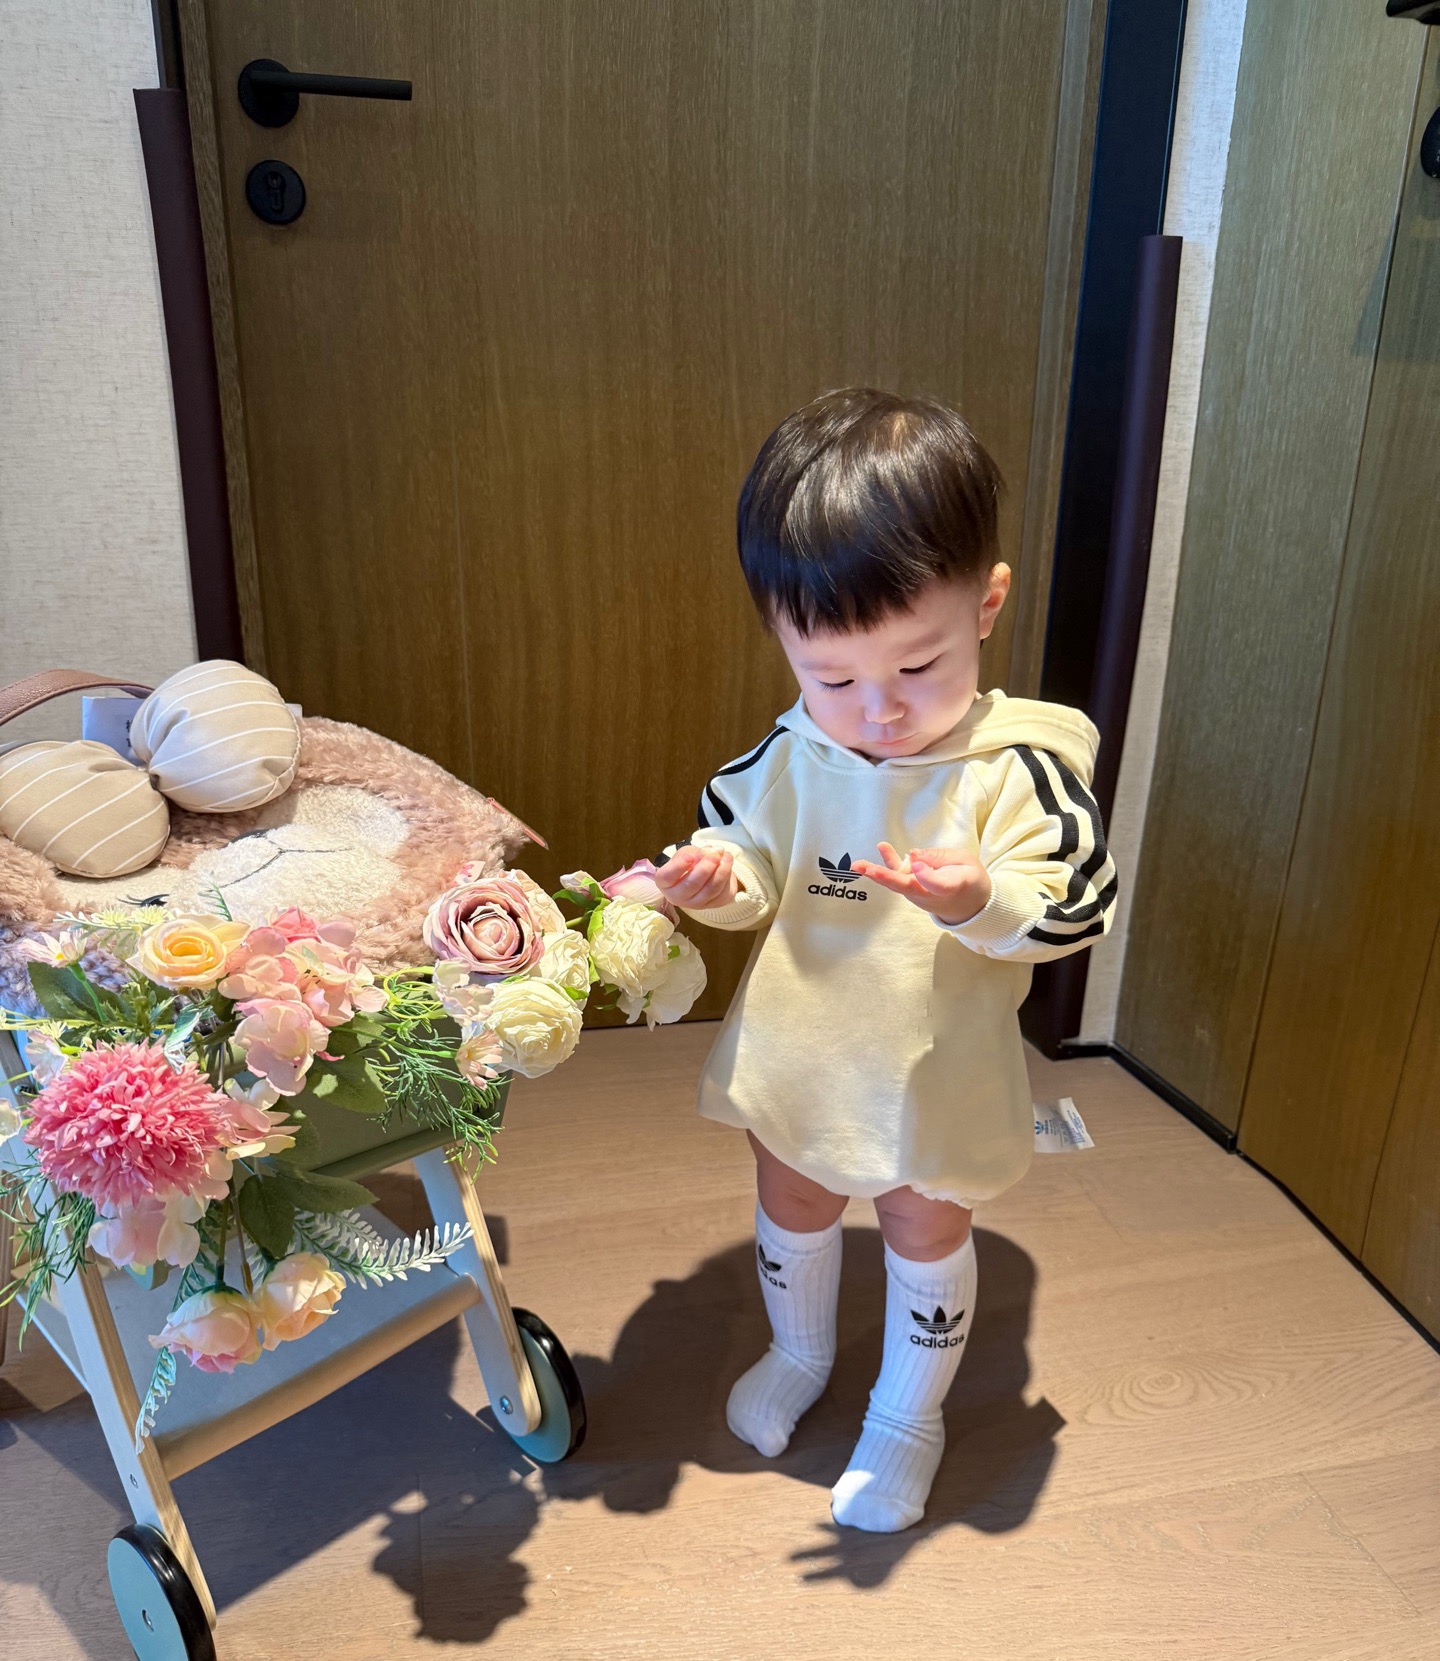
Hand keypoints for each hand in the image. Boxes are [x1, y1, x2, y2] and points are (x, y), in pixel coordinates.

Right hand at [654, 844, 739, 910]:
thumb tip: (712, 853)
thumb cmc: (688, 863)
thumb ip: (695, 853)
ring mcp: (696, 904)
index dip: (679, 866)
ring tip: (727, 857)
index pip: (668, 877)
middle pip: (692, 884)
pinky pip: (722, 893)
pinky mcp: (713, 905)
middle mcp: (677, 897)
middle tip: (715, 854)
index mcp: (665, 883)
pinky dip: (728, 877)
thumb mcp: (686, 853)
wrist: (701, 875)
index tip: (690, 856)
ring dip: (722, 872)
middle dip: (705, 868)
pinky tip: (727, 865)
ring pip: (710, 890)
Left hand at [852, 842, 990, 925]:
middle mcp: (931, 895)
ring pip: (897, 885)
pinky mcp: (911, 890)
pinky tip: (880, 848)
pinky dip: (886, 866)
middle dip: (887, 878)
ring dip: (877, 875)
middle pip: (908, 887)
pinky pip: (897, 879)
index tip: (915, 863)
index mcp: (952, 888)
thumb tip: (913, 854)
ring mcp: (918, 895)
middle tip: (869, 870)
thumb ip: (940, 858)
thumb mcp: (965, 862)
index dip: (924, 875)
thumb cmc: (970, 880)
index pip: (937, 885)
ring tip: (858, 865)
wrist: (970, 905)